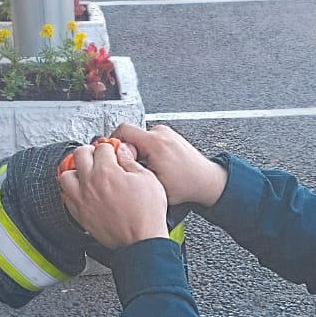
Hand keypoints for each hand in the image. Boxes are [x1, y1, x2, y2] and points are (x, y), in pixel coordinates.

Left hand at [58, 139, 170, 247]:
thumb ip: (130, 162)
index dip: (110, 148)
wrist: (142, 241)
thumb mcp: (147, 178)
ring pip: (66, 176)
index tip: (113, 152)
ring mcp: (82, 200)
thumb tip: (123, 153)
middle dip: (90, 152)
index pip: (101, 147)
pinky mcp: (80, 215)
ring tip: (87, 174)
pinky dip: (73, 192)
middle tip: (99, 157)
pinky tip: (84, 193)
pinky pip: (67, 198)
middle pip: (79, 154)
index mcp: (106, 171)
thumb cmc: (147, 214)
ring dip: (76, 172)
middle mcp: (90, 183)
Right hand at [107, 123, 227, 208]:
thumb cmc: (186, 186)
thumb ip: (132, 172)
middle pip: (131, 135)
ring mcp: (166, 132)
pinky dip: (148, 151)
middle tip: (130, 166)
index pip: (123, 130)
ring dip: (139, 152)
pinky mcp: (170, 135)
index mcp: (155, 143)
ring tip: (146, 168)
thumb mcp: (154, 185)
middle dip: (127, 151)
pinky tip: (154, 165)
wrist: (205, 181)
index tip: (110, 153)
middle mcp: (161, 134)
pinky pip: (150, 140)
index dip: (112, 143)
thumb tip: (115, 166)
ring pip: (140, 139)